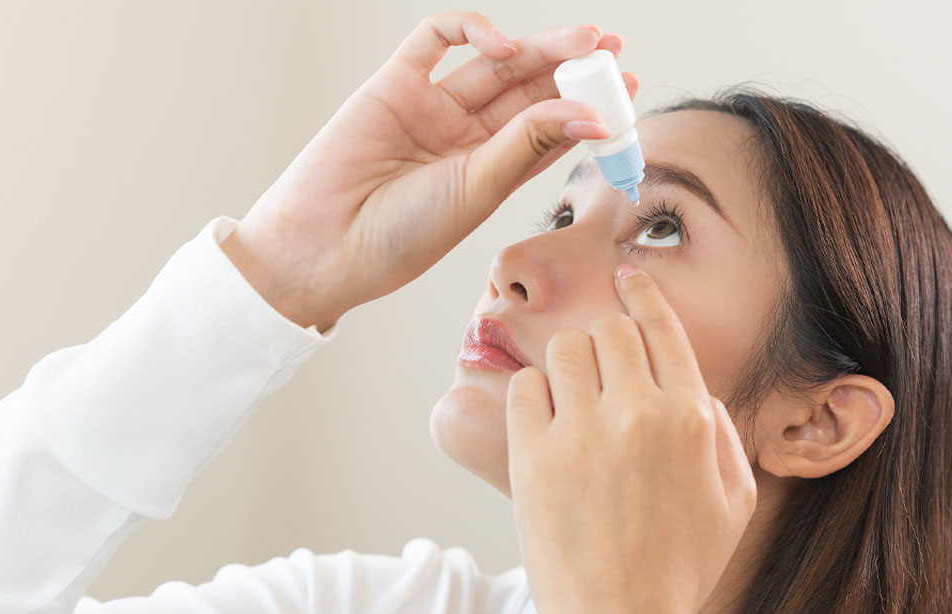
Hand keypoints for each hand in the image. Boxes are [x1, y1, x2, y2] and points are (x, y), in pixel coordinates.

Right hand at [223, 12, 638, 329]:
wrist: (327, 244)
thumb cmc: (401, 236)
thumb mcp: (479, 189)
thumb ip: (528, 143)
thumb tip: (593, 114)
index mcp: (488, 172)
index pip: (547, 129)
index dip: (585, 107)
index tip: (625, 92)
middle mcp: (462, 137)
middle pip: (526, 89)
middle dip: (569, 66)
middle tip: (609, 49)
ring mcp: (430, 108)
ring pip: (493, 62)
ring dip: (537, 47)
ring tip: (582, 39)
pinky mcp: (395, 83)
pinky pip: (436, 41)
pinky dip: (472, 30)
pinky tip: (502, 44)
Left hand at [505, 264, 756, 613]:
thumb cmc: (680, 569)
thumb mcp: (733, 502)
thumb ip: (721, 434)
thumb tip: (692, 390)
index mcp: (691, 419)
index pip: (662, 327)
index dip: (641, 293)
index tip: (626, 275)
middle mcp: (639, 414)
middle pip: (610, 330)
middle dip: (606, 341)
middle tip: (600, 370)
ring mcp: (582, 434)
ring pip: (566, 348)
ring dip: (569, 365)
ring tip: (573, 401)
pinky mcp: (533, 456)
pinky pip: (524, 387)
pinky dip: (533, 396)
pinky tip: (545, 423)